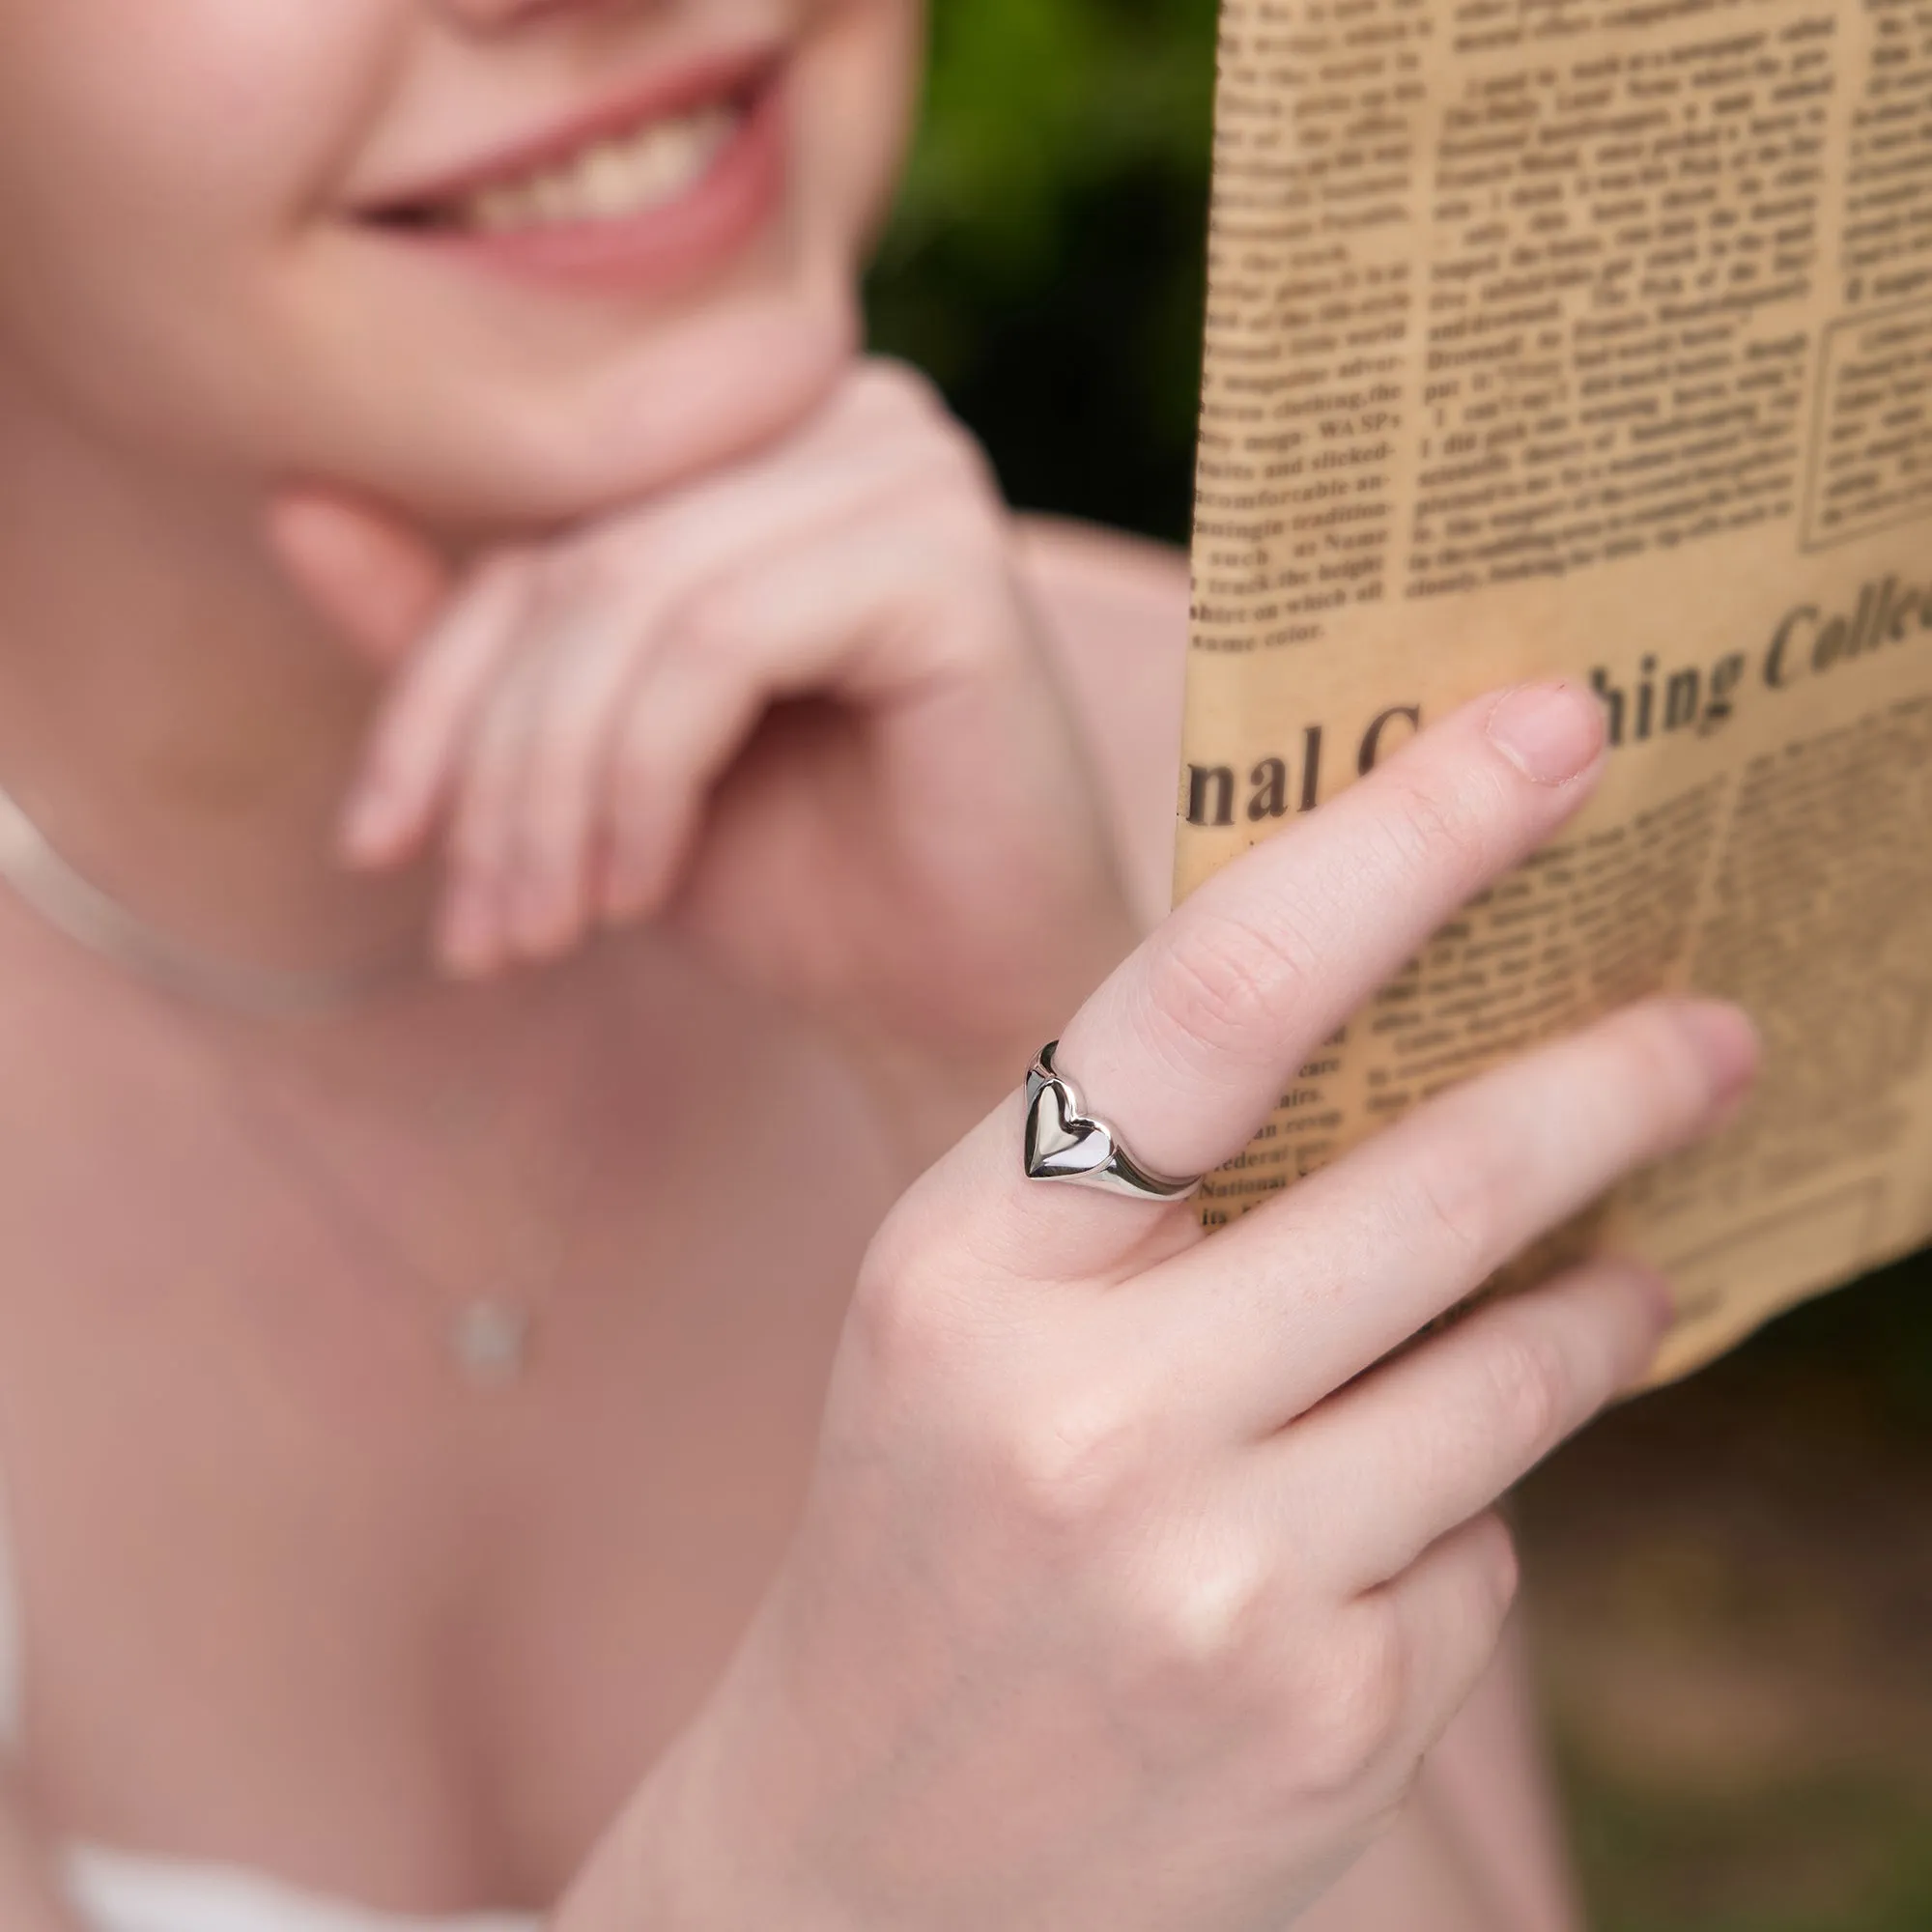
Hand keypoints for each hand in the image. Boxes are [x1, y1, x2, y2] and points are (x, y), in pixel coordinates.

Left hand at [271, 361, 1135, 1066]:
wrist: (978, 1003)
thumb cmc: (806, 884)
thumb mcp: (594, 767)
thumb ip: (463, 642)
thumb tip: (288, 499)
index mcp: (761, 444)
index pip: (534, 527)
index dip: (429, 691)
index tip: (377, 847)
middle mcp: (840, 418)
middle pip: (571, 561)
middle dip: (493, 768)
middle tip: (478, 935)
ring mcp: (906, 470)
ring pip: (628, 602)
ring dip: (554, 794)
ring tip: (542, 933)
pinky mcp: (947, 555)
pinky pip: (716, 641)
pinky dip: (644, 781)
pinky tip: (643, 890)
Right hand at [564, 686, 1756, 1931]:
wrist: (868, 1865)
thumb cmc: (930, 1521)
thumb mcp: (975, 1315)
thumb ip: (1149, 1181)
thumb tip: (1420, 1028)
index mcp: (963, 1262)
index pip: (1211, 1000)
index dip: (1402, 841)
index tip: (1558, 734)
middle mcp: (1082, 1416)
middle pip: (1430, 1181)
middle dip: (1611, 1080)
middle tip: (1719, 1023)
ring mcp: (1217, 1582)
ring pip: (1514, 1369)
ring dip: (1601, 1299)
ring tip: (1636, 1267)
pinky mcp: (1331, 1718)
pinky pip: (1489, 1543)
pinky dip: (1474, 1502)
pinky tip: (1386, 1535)